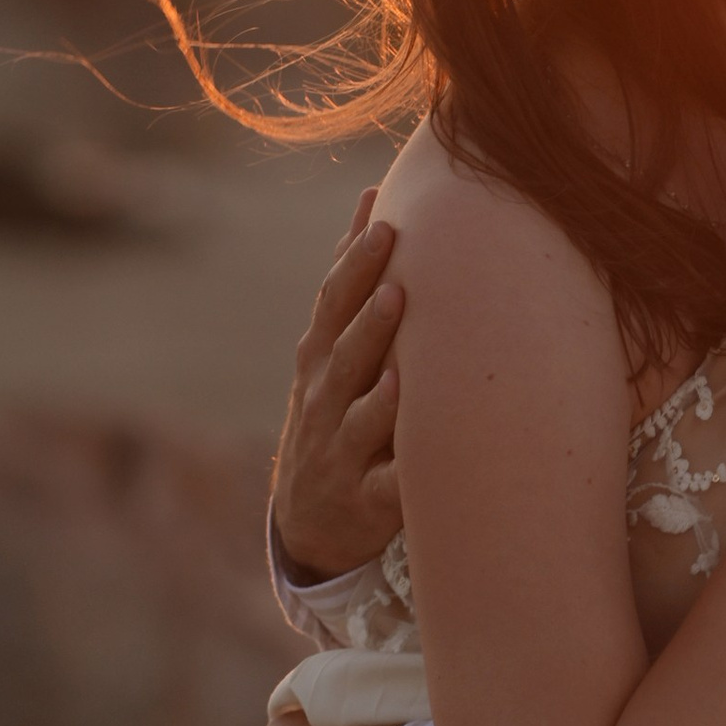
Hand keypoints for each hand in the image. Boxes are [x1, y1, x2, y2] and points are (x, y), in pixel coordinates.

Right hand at [273, 190, 406, 577]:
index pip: (334, 298)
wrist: (310, 524)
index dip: (353, 251)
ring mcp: (339, 446)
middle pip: (344, 336)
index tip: (379, 203)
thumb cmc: (338, 419)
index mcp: (322, 359)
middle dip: (364, 285)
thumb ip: (355, 291)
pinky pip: (383, 477)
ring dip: (375, 353)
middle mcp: (325, 396)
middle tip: (389, 237)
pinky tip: (414, 430)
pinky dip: (397, 457)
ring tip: (396, 306)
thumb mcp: (335, 360)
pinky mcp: (363, 497)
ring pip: (359, 398)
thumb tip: (379, 202)